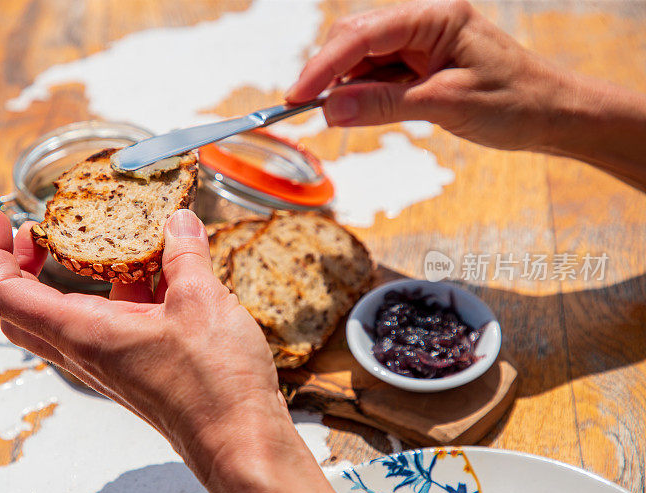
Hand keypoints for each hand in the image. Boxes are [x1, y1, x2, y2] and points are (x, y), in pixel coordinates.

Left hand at [0, 208, 357, 492]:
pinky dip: (121, 289)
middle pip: (24, 306)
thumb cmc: (213, 384)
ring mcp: (110, 359)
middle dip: (20, 263)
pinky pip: (112, 320)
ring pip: (71, 312)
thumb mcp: (201, 302)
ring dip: (77, 273)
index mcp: (84, 332)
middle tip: (38, 230)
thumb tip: (179, 222)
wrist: (239, 440)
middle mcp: (86, 350)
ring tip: (106, 236)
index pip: (5, 292)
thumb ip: (185, 255)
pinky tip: (158, 267)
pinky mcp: (136, 364)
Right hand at [285, 0, 564, 149]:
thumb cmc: (515, 102)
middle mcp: (424, 24)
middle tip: (307, 112)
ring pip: (362, 61)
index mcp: (436, 17)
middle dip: (328, 74)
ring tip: (336, 119)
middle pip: (356, 40)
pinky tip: (358, 113)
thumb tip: (329, 111)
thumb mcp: (446, 105)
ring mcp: (421, 44)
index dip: (324, 65)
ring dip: (344, 89)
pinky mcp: (420, 66)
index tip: (296, 97)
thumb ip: (384, 105)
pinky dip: (362, 96)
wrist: (553, 115)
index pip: (364, 35)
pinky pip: (377, 77)